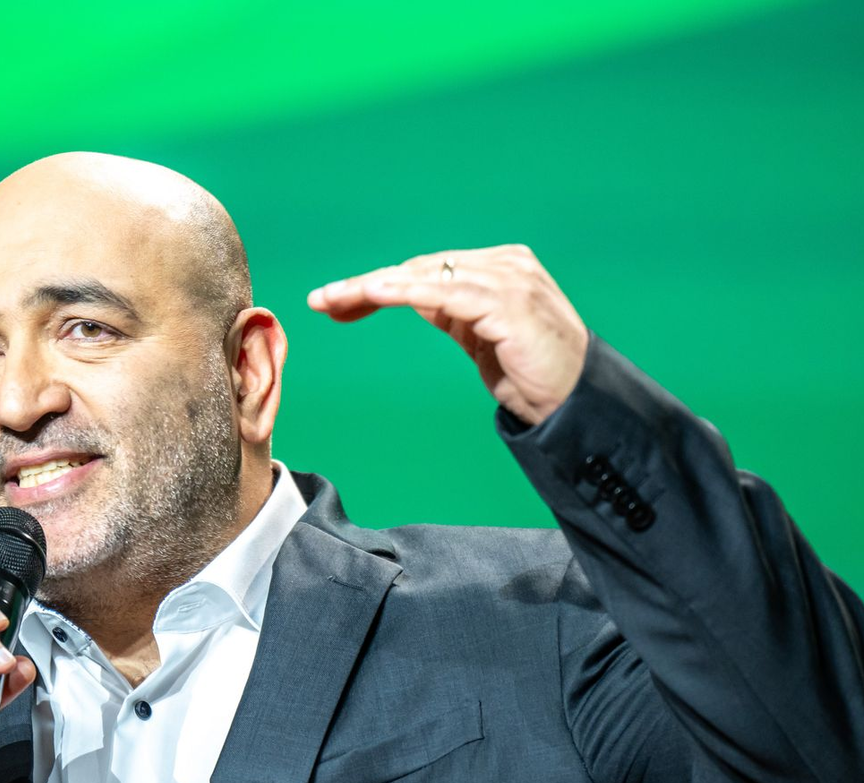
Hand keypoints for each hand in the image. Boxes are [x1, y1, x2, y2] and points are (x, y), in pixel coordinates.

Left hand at [307, 245, 588, 425]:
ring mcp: (509, 279)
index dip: (380, 285)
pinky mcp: (509, 302)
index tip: (337, 302)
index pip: (426, 270)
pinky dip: (404, 291)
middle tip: (322, 300)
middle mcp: (504, 264)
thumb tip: (414, 297)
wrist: (575, 402)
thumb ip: (453, 312)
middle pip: (420, 268)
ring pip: (425, 276)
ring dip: (373, 287)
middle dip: (366, 286)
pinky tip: (372, 294)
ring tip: (334, 299)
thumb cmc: (532, 373)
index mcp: (497, 268)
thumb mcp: (481, 338)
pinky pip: (444, 291)